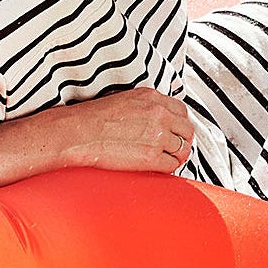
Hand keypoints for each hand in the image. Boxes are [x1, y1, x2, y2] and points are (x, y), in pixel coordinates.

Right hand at [60, 85, 193, 173]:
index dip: (180, 123)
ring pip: (182, 149)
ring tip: (168, 159)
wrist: (79, 133)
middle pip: (187, 130)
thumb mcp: (124, 100)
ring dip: (177, 156)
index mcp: (151, 98)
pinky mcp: (151, 157)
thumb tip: (151, 117)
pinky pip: (172, 165)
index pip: (181, 110)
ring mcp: (157, 136)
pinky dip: (168, 168)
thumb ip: (144, 106)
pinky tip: (158, 167)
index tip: (176, 131)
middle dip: (184, 140)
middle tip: (177, 147)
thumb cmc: (92, 118)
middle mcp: (159, 115)